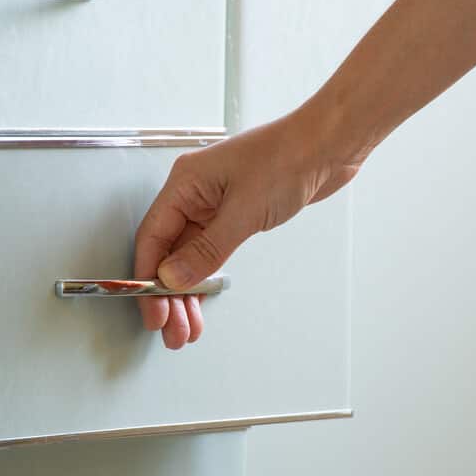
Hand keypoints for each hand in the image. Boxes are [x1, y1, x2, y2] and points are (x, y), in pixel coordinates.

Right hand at [134, 107, 362, 348]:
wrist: (327, 146)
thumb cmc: (288, 158)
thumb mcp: (244, 211)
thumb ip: (207, 250)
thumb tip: (174, 278)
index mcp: (185, 183)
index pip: (152, 238)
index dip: (148, 279)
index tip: (153, 311)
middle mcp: (195, 193)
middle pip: (168, 252)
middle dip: (169, 295)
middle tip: (172, 329)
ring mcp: (215, 203)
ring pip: (189, 255)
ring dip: (188, 292)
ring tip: (188, 327)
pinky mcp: (235, 213)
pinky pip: (210, 250)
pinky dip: (207, 276)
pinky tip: (204, 298)